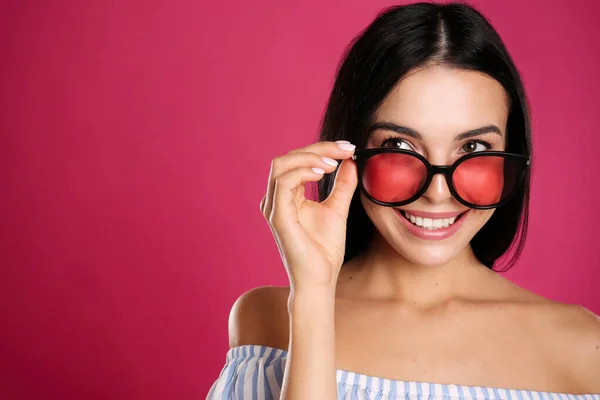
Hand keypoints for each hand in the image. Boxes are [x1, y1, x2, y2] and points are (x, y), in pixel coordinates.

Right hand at [260, 141, 357, 291]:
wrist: (321, 280)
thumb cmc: (324, 250)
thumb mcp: (338, 209)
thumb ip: (342, 185)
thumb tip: (350, 161)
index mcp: (286, 196)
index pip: (298, 160)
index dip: (322, 149)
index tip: (349, 148)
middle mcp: (275, 199)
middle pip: (288, 157)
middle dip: (318, 148)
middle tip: (346, 150)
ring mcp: (274, 207)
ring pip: (281, 165)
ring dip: (310, 157)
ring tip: (333, 163)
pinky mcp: (277, 217)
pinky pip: (283, 183)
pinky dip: (303, 172)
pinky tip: (323, 173)